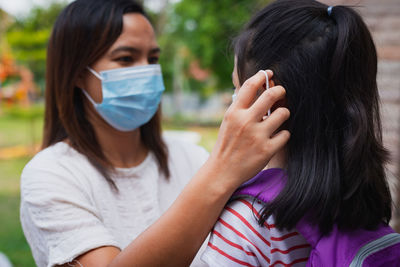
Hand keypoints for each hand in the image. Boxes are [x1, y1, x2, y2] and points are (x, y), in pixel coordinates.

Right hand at [208, 70, 289, 189]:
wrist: (222, 172)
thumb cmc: (227, 144)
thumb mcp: (229, 122)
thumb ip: (242, 106)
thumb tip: (259, 87)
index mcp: (234, 113)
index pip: (250, 86)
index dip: (262, 76)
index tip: (269, 73)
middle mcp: (245, 122)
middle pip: (271, 95)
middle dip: (280, 91)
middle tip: (282, 93)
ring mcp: (257, 136)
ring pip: (283, 113)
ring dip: (284, 113)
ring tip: (279, 117)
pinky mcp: (267, 150)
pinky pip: (285, 134)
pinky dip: (283, 135)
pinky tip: (276, 138)